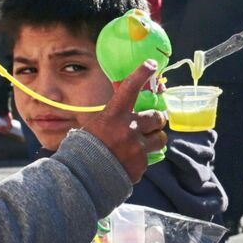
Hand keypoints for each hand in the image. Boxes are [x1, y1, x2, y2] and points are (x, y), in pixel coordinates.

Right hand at [79, 60, 167, 183]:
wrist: (82, 178)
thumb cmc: (85, 149)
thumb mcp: (95, 126)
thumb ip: (113, 117)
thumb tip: (127, 109)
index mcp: (113, 115)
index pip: (130, 87)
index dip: (142, 73)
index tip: (151, 64)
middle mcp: (128, 129)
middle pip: (157, 117)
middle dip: (157, 119)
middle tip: (153, 122)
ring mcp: (137, 147)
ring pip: (161, 138)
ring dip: (156, 138)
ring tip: (145, 142)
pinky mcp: (141, 164)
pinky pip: (150, 157)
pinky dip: (143, 158)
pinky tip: (130, 160)